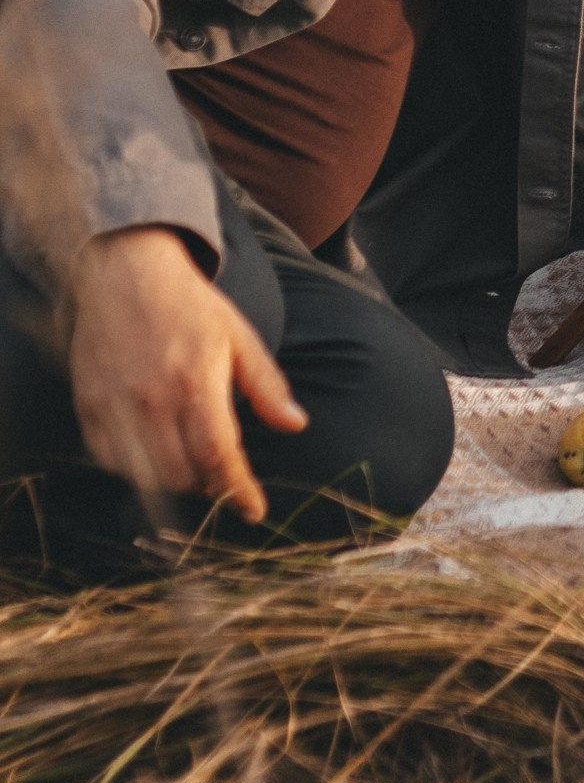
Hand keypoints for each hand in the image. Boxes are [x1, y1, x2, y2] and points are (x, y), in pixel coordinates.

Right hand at [65, 227, 306, 525]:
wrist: (124, 273)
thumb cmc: (189, 306)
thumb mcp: (239, 337)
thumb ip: (266, 386)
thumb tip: (296, 425)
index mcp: (196, 382)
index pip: (218, 456)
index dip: (237, 491)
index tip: (254, 510)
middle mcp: (152, 400)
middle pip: (182, 474)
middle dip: (209, 484)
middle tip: (222, 472)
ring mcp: (115, 406)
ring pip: (146, 476)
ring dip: (174, 480)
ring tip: (190, 461)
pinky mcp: (88, 406)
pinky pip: (110, 460)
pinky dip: (135, 468)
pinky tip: (153, 450)